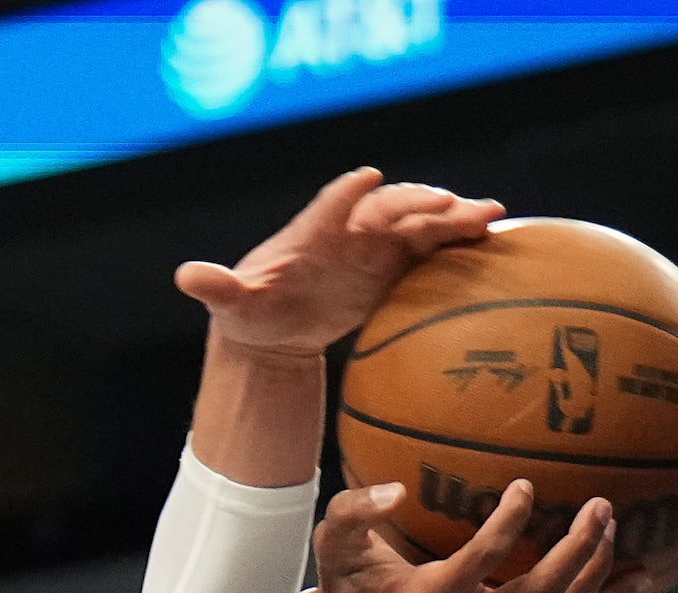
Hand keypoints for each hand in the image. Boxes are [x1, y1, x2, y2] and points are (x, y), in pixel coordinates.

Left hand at [176, 167, 500, 358]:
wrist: (275, 330)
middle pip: (387, 209)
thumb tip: (185, 277)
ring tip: (490, 216)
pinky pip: (429, 249)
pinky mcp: (392, 266)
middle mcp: (347, 232)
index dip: (348, 193)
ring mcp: (373, 247)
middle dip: (417, 203)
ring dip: (451, 218)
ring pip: (417, 224)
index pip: (332, 205)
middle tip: (451, 203)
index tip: (368, 178)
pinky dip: (457, 242)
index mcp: (311, 235)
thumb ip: (215, 288)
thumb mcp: (230, 305)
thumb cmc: (249, 313)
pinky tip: (492, 239)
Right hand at [296, 479, 655, 592]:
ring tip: (617, 532)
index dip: (509, 522)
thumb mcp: (334, 544)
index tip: (525, 485)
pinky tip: (634, 579)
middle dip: (578, 550)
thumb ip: (355, 511)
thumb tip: (397, 488)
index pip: (484, 560)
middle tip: (601, 506)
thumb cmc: (348, 588)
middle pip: (541, 592)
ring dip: (596, 576)